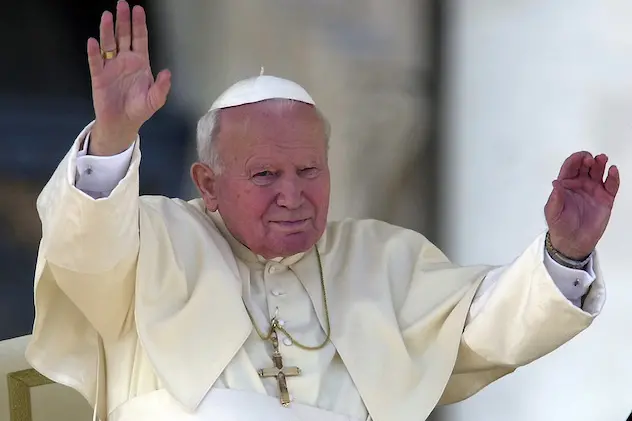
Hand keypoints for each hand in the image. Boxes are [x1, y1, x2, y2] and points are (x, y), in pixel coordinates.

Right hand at [87, 1, 170, 155]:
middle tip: (122, 4)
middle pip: (123, 36)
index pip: (140, 39)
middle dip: (123, 20)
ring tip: (107, 16)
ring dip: (107, 30)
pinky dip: (94, 52)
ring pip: (109, 44)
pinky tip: (93, 41)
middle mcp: (125, 61)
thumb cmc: (139, 110)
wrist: (122, 124)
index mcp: (140, 63)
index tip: (138, 10)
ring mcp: (111, 67)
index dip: (139, 25)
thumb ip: (162, 87)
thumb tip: (167, 72)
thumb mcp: (155, 100)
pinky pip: (95, 62)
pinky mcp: (99, 77)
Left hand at [545, 151, 619, 258]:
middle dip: (587, 160)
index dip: (574, 160)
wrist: (573, 242)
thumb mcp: (553, 212)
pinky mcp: (605, 199)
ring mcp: (593, 190)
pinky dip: (613, 177)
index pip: (570, 167)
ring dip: (600, 163)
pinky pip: (611, 185)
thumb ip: (555, 198)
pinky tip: (612, 171)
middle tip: (589, 160)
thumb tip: (555, 183)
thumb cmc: (560, 226)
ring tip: (602, 159)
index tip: (579, 158)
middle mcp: (580, 184)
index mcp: (566, 185)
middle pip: (585, 166)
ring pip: (598, 172)